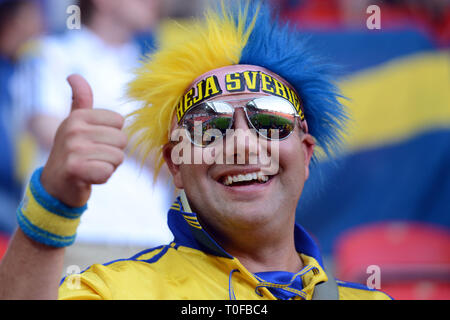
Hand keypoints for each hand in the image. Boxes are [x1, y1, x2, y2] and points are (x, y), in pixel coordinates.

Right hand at [40, 75, 126, 207]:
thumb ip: (81, 100)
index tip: (94, 142)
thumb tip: (73, 75)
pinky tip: (89, 177)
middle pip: (122, 140)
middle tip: (94, 157)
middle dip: (113, 152)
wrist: (56, 184)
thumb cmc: (72, 151)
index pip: (119, 121)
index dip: (112, 135)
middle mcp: (74, 129)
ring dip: (109, 165)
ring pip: (118, 157)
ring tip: (91, 166)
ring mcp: (73, 148)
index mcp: (78, 116)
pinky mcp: (75, 169)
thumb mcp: (75, 122)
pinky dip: (102, 177)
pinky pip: (108, 172)